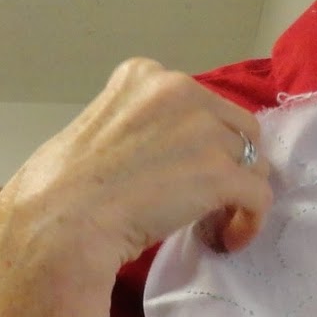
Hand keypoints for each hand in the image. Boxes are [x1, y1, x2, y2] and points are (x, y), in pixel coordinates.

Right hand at [0, 58, 272, 276]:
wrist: (60, 224)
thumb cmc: (57, 190)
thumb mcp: (95, 128)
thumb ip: (134, 126)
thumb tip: (155, 153)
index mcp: (143, 76)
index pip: (196, 103)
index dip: (197, 141)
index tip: (180, 172)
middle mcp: (179, 90)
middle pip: (233, 127)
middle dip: (225, 164)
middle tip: (202, 202)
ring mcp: (204, 130)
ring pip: (251, 161)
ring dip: (236, 194)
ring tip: (210, 224)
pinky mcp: (222, 173)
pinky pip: (259, 196)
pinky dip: (249, 221)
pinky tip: (226, 240)